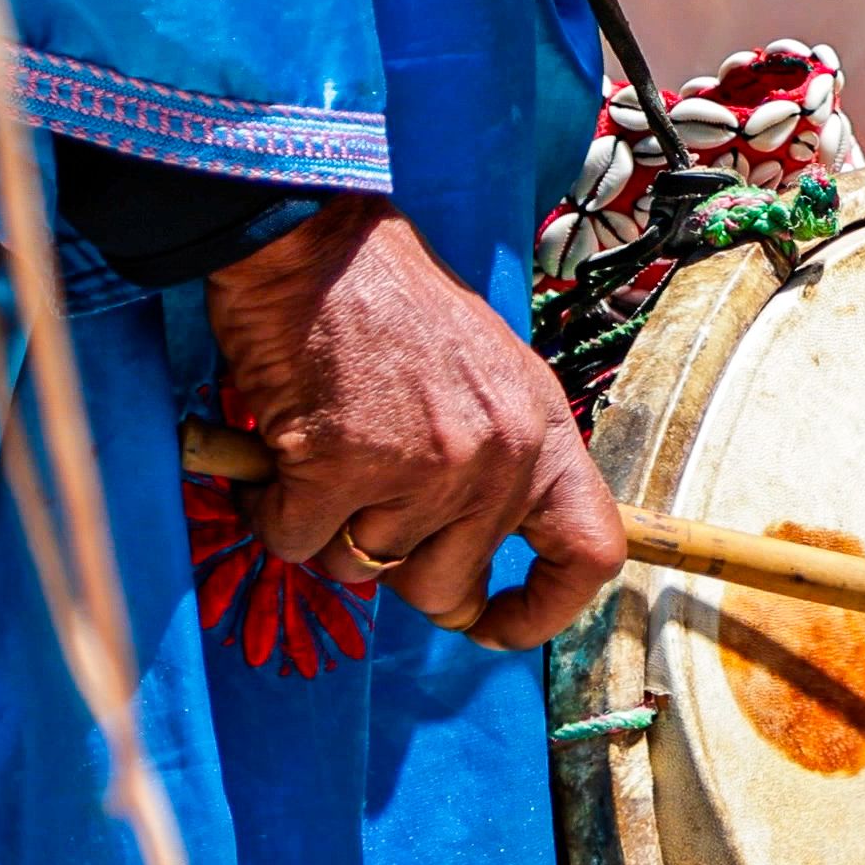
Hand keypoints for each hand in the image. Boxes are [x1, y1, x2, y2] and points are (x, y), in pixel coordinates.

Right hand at [202, 196, 626, 648]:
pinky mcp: (342, 466)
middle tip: (359, 523)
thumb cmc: (387, 301)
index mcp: (541, 432)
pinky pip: (298, 541)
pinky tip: (275, 463)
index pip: (589, 553)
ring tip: (317, 461)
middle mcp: (497, 458)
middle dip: (395, 574)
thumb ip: (492, 459)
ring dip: (327, 533)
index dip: (544, 611)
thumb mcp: (483, 376)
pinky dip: (274, 515)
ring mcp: (422, 467)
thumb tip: (456, 552)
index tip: (493, 626)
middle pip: (447, 587)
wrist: (313, 239)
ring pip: (363, 569)